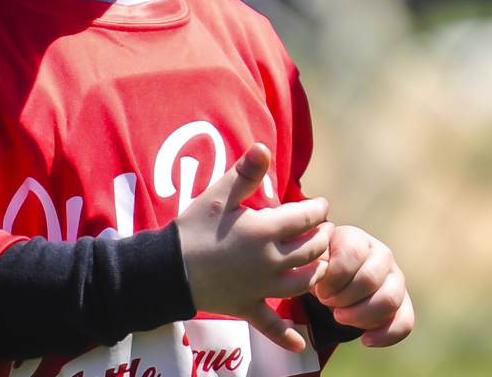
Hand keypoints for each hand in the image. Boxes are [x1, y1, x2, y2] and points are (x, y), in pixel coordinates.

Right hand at [176, 144, 331, 351]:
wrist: (167, 268)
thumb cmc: (193, 228)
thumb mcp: (218, 196)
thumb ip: (244, 173)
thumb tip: (264, 147)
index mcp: (263, 230)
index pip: (305, 218)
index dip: (318, 209)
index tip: (321, 204)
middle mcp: (268, 261)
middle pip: (311, 250)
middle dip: (323, 237)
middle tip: (325, 229)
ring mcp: (260, 287)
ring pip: (303, 283)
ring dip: (317, 272)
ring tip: (320, 262)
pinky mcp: (247, 306)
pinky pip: (271, 325)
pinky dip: (286, 336)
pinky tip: (301, 344)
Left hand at [309, 225, 412, 346]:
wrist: (332, 285)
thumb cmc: (320, 269)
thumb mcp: (312, 261)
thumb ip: (314, 262)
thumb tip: (320, 269)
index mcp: (357, 239)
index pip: (352, 252)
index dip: (334, 277)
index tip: (320, 291)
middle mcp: (381, 254)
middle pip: (370, 279)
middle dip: (344, 298)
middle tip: (327, 303)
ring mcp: (395, 278)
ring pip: (390, 299)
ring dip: (361, 315)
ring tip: (340, 317)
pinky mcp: (403, 303)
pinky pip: (405, 322)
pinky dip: (386, 335)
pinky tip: (365, 340)